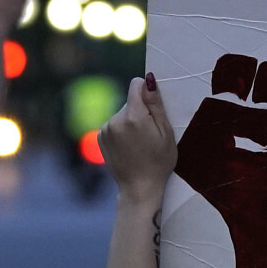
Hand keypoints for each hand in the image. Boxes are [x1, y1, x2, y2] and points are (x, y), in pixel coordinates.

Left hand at [100, 73, 178, 202]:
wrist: (139, 188)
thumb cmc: (159, 161)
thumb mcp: (166, 132)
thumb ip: (156, 104)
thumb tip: (148, 78)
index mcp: (133, 117)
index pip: (136, 84)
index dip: (147, 93)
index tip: (154, 109)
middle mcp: (115, 120)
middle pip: (131, 101)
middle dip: (141, 110)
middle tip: (150, 133)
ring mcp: (105, 129)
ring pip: (123, 112)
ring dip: (131, 120)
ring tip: (140, 142)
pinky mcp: (100, 136)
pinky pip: (114, 123)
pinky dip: (122, 129)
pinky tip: (129, 146)